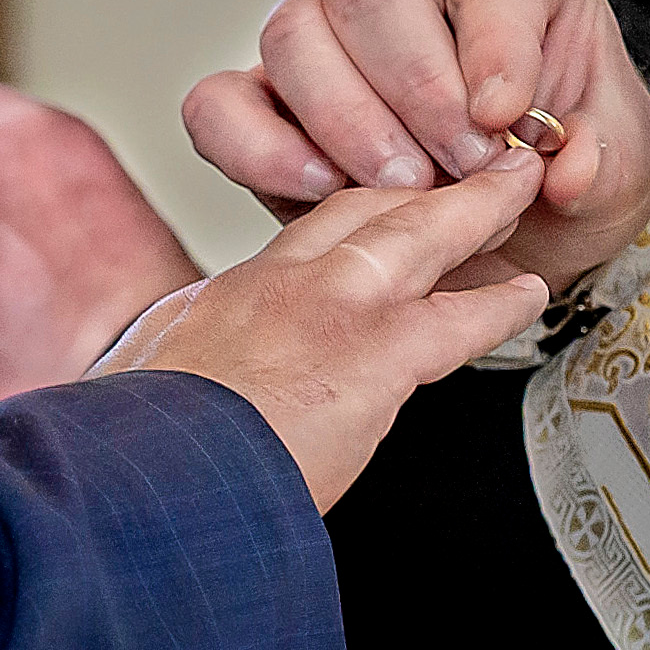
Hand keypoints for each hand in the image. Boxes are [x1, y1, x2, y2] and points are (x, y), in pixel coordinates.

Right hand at [94, 146, 549, 511]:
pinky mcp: (369, 358)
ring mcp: (327, 311)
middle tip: (464, 167)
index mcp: (222, 298)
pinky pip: (454, 319)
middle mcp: (276, 285)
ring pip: (415, 233)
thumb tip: (138, 390)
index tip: (380, 196)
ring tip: (516, 190)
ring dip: (472, 208)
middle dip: (418, 181)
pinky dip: (497, 303)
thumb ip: (159, 374)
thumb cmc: (121, 455)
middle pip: (360, 205)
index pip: (301, 230)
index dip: (351, 203)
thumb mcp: (130, 390)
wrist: (132, 483)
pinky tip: (529, 293)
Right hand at [183, 0, 649, 293]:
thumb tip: (563, 168)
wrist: (522, 223)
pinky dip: (256, 149)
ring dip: (347, 122)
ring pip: (292, 35)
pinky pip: (219, 104)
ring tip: (405, 188)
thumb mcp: (620, 158)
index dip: (496, 35)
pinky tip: (322, 193)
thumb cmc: (567, 160)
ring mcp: (324, 35)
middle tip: (464, 169)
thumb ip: (604, 159)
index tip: (510, 114)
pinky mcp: (267, 107)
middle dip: (418, 92)